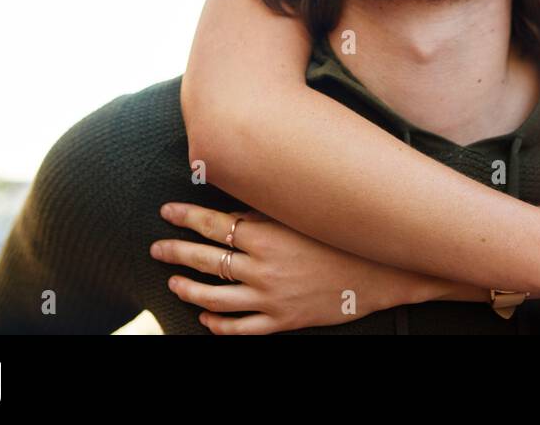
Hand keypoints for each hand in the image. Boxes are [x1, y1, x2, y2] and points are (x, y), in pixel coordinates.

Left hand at [151, 202, 422, 333]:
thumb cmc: (345, 234)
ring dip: (188, 290)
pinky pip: (240, 328)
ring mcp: (271, 298)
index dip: (186, 217)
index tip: (167, 212)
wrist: (382, 270)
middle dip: (175, 251)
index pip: (213, 223)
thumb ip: (267, 212)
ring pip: (214, 299)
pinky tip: (206, 319)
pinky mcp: (282, 321)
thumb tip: (232, 211)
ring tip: (174, 282)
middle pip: (205, 260)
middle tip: (156, 247)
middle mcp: (263, 268)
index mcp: (267, 235)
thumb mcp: (305, 215)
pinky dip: (217, 325)